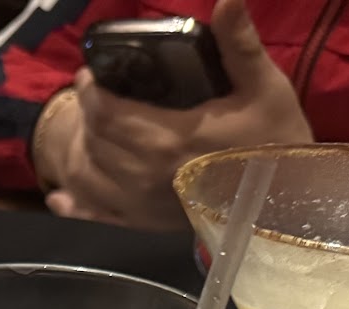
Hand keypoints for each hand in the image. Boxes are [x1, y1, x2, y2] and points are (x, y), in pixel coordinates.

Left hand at [38, 0, 311, 229]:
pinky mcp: (143, 226)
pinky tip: (60, 197)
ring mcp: (139, 206)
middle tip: (93, 94)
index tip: (91, 74)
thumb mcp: (263, 86)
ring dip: (79, 151)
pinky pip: (96, 217)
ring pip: (86, 176)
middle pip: (94, 139)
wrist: (288, 201)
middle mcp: (143, 176)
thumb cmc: (276, 142)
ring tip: (87, 130)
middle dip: (87, 113)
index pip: (106, 112)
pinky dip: (73, 206)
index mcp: (167, 138)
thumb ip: (237, 43)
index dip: (90, 90)